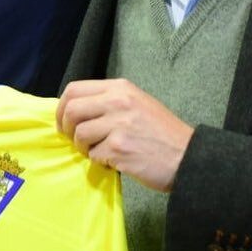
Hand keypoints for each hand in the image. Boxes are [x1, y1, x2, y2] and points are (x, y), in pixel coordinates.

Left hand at [56, 79, 193, 191]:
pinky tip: (117, 161)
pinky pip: (94, 155)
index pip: (74, 89)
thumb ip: (108, 102)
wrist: (190, 157)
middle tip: (78, 142)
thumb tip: (73, 110)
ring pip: (80, 135)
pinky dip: (101, 162)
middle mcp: (119, 101)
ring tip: (103, 152)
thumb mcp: (137, 105)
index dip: (62, 108)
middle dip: (68, 130)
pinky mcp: (120, 148)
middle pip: (71, 111)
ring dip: (85, 149)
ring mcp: (119, 124)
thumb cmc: (162, 134)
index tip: (65, 124)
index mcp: (121, 88)